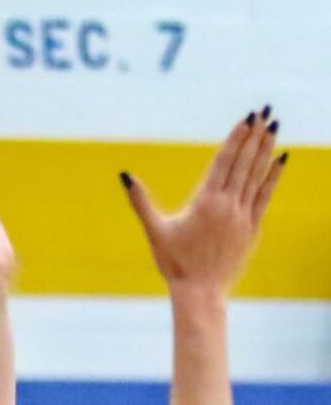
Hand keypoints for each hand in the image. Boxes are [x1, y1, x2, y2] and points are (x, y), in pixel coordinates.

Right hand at [123, 107, 285, 296]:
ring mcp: (243, 216)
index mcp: (205, 203)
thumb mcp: (155, 232)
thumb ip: (141, 202)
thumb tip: (125, 177)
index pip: (224, 162)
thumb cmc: (174, 264)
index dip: (236, 139)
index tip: (246, 119)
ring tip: (273, 126)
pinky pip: (265, 195)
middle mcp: (228, 205)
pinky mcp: (252, 228)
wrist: (200, 293)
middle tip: (264, 111)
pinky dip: (273, 176)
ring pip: (257, 175)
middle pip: (244, 163)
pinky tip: (280, 159)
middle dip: (255, 135)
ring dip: (265, 149)